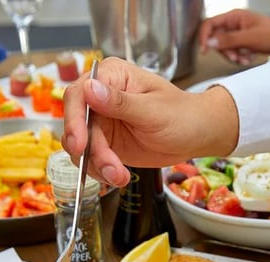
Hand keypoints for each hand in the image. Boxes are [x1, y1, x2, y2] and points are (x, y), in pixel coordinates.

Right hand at [62, 57, 238, 186]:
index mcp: (111, 77)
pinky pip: (90, 159)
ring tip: (120, 176)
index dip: (74, 120)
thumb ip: (120, 102)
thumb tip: (90, 89)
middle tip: (109, 168)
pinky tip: (117, 177)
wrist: (196, 135)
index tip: (79, 144)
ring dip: (96, 165)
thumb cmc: (181, 115)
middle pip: (77, 124)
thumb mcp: (153, 110)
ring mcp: (101, 121)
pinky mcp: (104, 142)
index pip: (79, 94)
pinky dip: (99, 171)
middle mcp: (100, 97)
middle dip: (91, 151)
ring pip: (80, 146)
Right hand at [198, 9, 269, 62]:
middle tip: (236, 57)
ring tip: (246, 58)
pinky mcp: (243, 42)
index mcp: (234, 17)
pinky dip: (240, 57)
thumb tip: (209, 42)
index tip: (205, 50)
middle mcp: (234, 23)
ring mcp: (238, 33)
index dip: (204, 37)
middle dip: (226, 51)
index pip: (210, 24)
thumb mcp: (250, 38)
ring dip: (234, 56)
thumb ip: (228, 40)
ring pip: (225, 48)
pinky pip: (234, 52)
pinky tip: (250, 57)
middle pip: (216, 39)